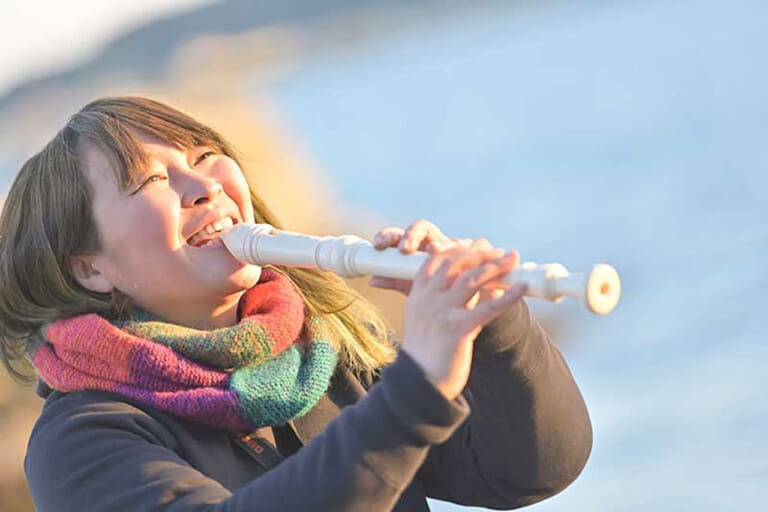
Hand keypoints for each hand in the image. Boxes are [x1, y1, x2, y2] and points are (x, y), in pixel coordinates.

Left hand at [369, 218, 502, 299]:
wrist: (460, 300)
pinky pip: (477, 246)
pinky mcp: (477, 253)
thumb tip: (372, 280)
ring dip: (441, 243)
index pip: (399, 235)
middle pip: (422, 228)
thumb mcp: (410, 286)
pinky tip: (474, 255)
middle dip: (412, 236)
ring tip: (434, 250)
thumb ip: (394, 280)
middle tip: (406, 249)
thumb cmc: (430, 290)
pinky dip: (475, 250)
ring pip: (448, 238)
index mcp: (414, 247)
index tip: (379, 244)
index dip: (389, 236)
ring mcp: (455, 246)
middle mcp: (433, 241)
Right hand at [401, 243, 525, 399]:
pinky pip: (487, 309)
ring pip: (471, 280)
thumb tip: (466, 284)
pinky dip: (507, 297)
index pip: (436, 261)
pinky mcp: (458, 330)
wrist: (419, 383)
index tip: (476, 246)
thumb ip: (439, 300)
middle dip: (480, 254)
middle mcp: (428, 300)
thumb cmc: (425, 354)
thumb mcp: (423, 320)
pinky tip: (521, 287)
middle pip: (456, 264)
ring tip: (512, 259)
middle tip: (499, 251)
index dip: (458, 250)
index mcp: (418, 296)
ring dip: (495, 266)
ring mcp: (442, 313)